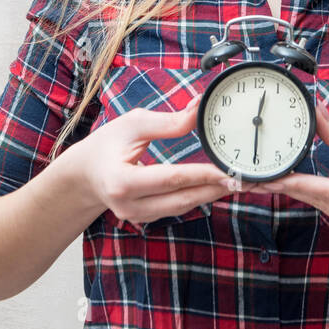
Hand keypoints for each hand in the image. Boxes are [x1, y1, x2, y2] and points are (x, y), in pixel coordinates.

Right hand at [76, 93, 234, 226]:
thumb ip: (168, 122)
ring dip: (212, 194)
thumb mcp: (133, 124)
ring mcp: (138, 217)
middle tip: (244, 179)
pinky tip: (218, 187)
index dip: (202, 174)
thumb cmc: (105, 145)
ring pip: (183, 207)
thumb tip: (200, 110)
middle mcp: (130, 206)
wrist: (84, 174)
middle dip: (216, 188)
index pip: (171, 178)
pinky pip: (178, 208)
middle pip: (183, 199)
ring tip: (239, 183)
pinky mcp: (146, 218)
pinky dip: (199, 197)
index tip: (228, 170)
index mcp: (123, 181)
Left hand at [260, 100, 328, 238]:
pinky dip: (310, 194)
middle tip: (251, 179)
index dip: (298, 183)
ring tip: (261, 179)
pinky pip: (327, 208)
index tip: (271, 178)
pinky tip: (289, 183)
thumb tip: (312, 118)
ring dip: (295, 190)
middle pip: (318, 200)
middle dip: (285, 186)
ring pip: (320, 205)